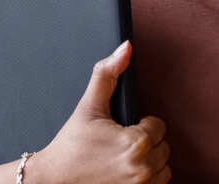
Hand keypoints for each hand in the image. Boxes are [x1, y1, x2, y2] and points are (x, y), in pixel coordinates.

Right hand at [28, 41, 170, 183]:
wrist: (54, 181)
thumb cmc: (70, 146)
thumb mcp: (88, 107)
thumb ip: (107, 74)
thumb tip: (125, 48)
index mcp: (135, 141)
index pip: (158, 125)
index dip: (139, 124)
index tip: (120, 129)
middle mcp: (143, 167)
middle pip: (163, 148)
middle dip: (145, 143)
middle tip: (118, 144)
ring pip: (163, 169)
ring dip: (149, 163)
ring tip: (122, 159)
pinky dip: (146, 180)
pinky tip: (125, 174)